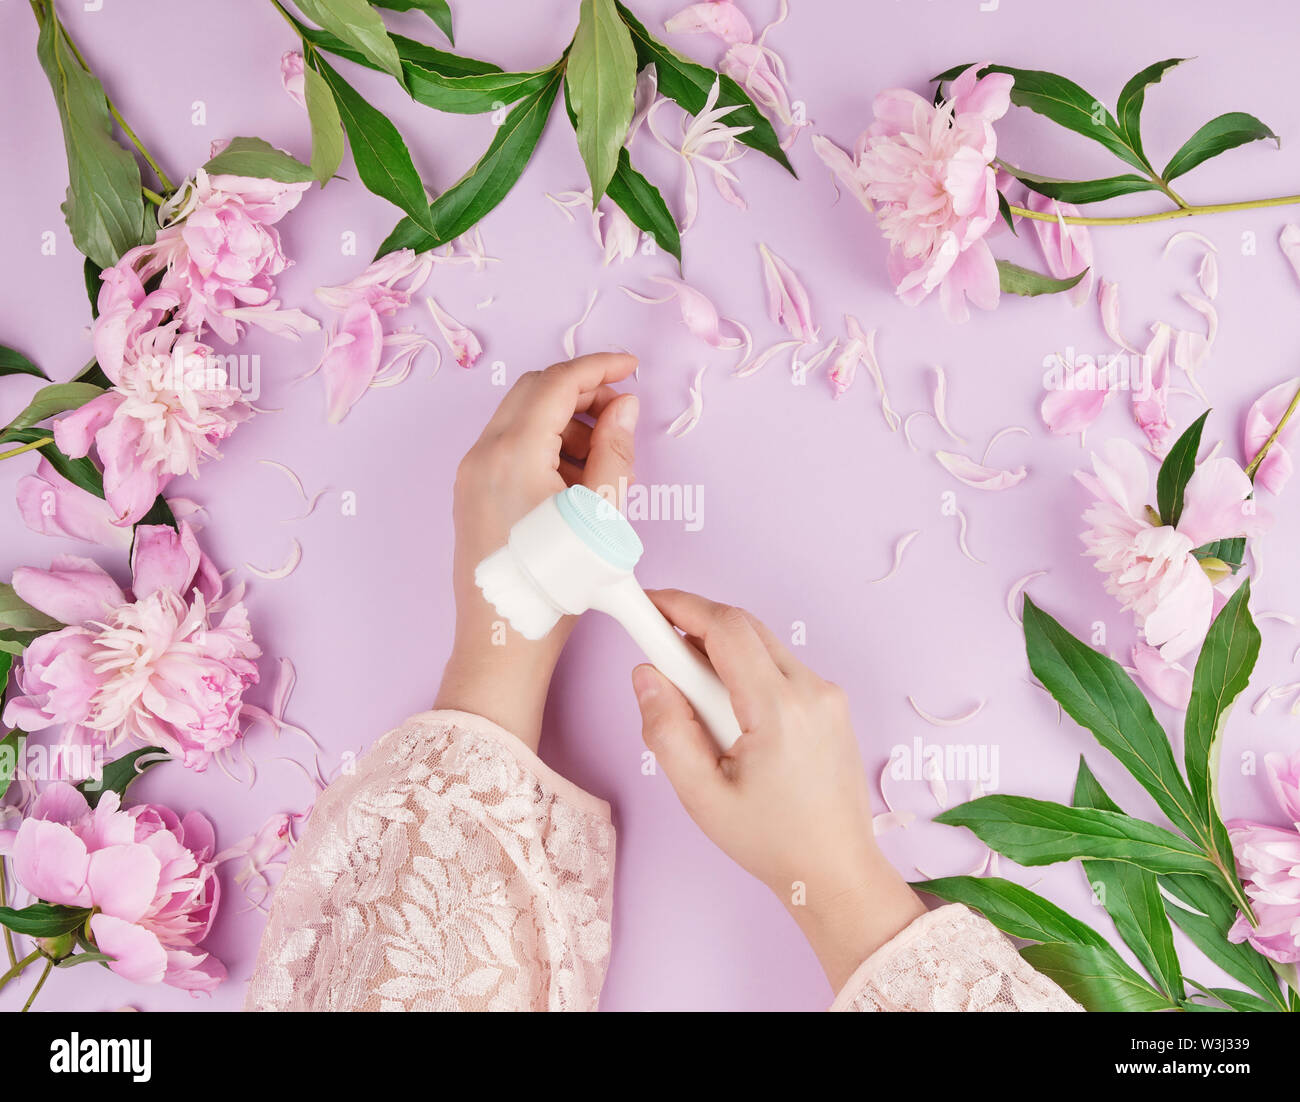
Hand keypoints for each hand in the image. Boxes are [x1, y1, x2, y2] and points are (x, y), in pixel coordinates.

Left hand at [435, 353, 639, 749]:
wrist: (505, 640)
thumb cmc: (556, 584)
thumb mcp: (600, 515)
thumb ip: (615, 450)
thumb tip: (625, 406)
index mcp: (513, 453)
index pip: (558, 382)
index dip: (600, 366)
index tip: (632, 367)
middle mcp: (483, 454)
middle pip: (534, 391)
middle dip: (582, 389)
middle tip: (623, 409)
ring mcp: (471, 474)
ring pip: (520, 417)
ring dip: (564, 418)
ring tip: (604, 453)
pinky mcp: (471, 493)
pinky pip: (509, 446)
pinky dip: (544, 443)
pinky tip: (575, 476)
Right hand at [630, 589, 926, 992]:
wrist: (836, 871)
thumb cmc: (770, 841)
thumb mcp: (701, 796)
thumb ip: (667, 731)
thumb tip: (647, 674)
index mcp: (779, 709)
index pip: (726, 628)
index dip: (680, 605)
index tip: (646, 603)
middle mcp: (812, 690)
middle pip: (744, 626)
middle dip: (695, 625)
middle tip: (658, 648)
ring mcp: (828, 694)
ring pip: (762, 643)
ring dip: (720, 651)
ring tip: (691, 697)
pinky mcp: (831, 703)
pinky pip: (780, 665)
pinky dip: (746, 670)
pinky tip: (726, 711)